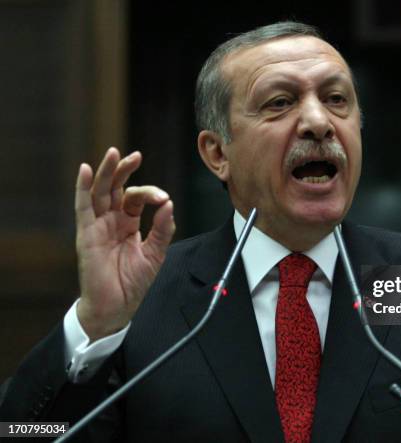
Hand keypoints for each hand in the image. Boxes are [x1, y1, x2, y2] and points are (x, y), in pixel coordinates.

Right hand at [75, 147, 174, 340]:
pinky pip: (83, 207)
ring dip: (106, 172)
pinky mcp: (86, 234)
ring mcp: (97, 225)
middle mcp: (111, 220)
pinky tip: (87, 170)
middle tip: (135, 156)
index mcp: (128, 223)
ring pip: (100, 192)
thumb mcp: (155, 253)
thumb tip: (168, 205)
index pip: (137, 198)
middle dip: (124, 170)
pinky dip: (83, 188)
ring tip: (113, 154)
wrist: (117, 306)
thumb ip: (162, 229)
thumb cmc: (133, 283)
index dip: (151, 194)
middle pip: (116, 188)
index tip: (163, 200)